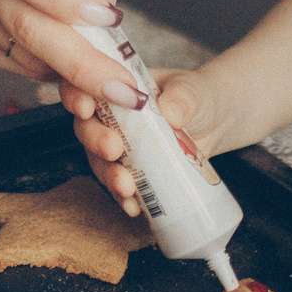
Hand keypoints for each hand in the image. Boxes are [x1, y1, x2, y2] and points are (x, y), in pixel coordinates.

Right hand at [69, 66, 224, 213]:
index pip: (83, 86)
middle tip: (112, 150)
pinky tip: (133, 206)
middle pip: (86, 128)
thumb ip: (182, 97)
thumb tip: (171, 113)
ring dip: (108, 175)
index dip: (76, 97)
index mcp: (114, 85)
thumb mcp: (192, 90)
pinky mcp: (134, 171)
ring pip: (100, 161)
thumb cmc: (197, 96)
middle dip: (94, 141)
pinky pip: (121, 185)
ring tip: (125, 186)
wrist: (214, 123)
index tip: (85, 109)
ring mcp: (120, 146)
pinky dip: (124, 198)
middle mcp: (109, 116)